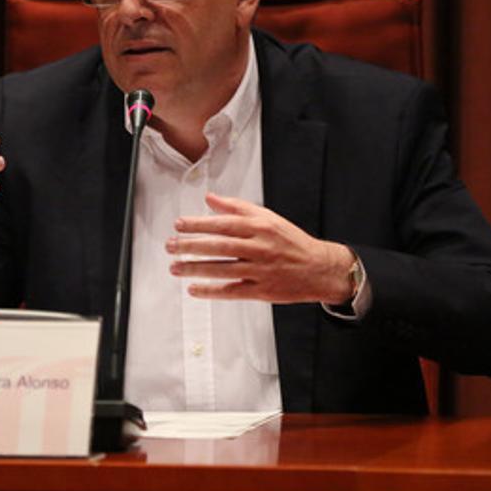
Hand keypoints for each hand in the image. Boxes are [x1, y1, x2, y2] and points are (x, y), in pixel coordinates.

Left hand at [166, 192, 354, 303]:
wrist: (318, 268)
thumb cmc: (291, 242)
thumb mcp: (268, 218)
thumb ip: (238, 207)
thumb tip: (211, 198)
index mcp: (260, 227)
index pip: (224, 224)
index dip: (199, 224)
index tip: (179, 225)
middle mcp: (259, 248)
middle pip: (219, 246)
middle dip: (191, 246)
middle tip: (171, 246)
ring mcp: (260, 270)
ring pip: (222, 269)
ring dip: (195, 269)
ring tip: (175, 267)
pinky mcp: (261, 290)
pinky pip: (231, 291)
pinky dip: (211, 291)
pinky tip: (194, 289)